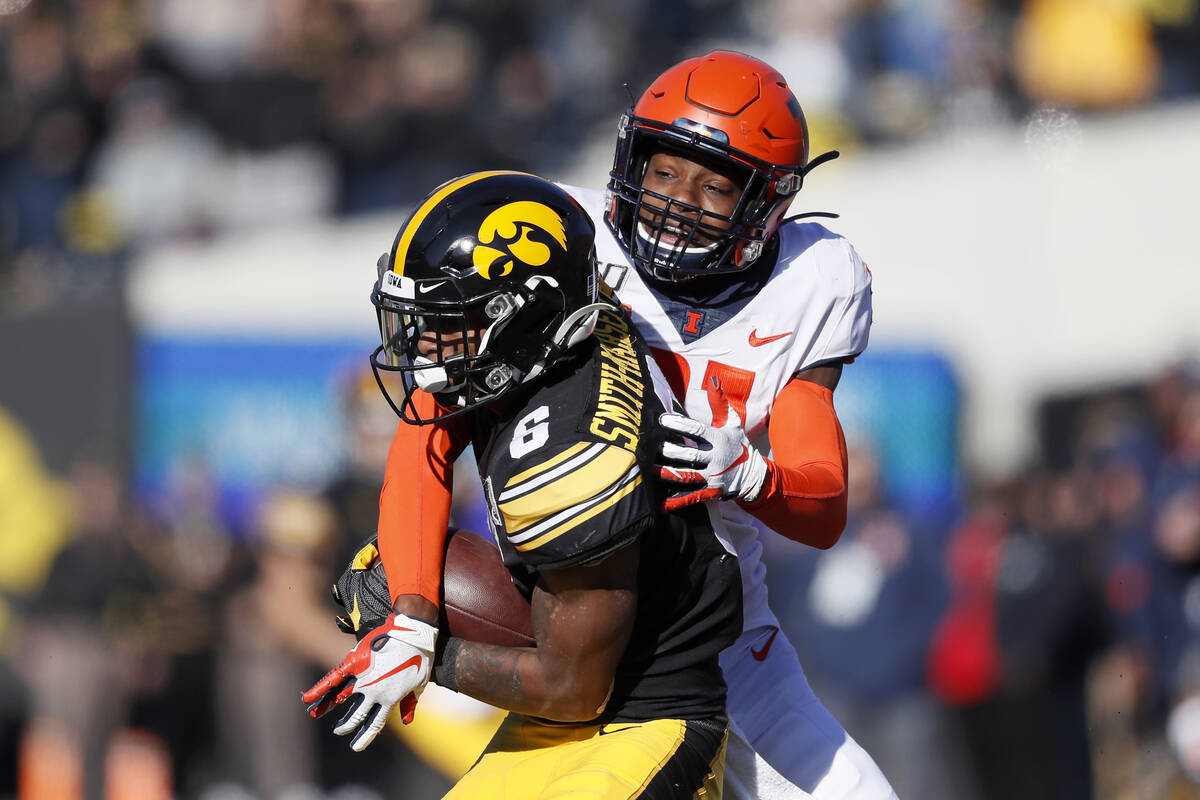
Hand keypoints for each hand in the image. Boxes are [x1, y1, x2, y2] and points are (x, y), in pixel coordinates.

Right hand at [301, 614, 436, 750]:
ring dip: (326, 707)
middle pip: (357, 715)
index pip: (374, 724)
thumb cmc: (420, 658)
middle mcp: (374, 692)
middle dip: (346, 725)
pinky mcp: (355, 663)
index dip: (365, 737)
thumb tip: (406, 722)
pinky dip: (320, 688)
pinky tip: (308, 697)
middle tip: (339, 730)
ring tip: (314, 714)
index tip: (356, 747)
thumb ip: (409, 704)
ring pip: (341, 698)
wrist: (414, 634)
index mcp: (389, 699)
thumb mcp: (419, 685)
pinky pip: (334, 677)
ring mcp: (364, 678)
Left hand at [657, 410, 766, 510]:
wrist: (754, 476)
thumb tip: (714, 381)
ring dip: (668, 474)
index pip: (696, 430)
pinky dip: (676, 501)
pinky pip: (691, 497)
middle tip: (653, 446)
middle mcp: (715, 459)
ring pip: (687, 476)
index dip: (679, 424)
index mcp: (718, 440)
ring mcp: (712, 478)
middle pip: (689, 455)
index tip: (662, 419)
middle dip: (671, 451)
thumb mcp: (733, 424)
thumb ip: (720, 404)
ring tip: (650, 470)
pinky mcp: (710, 493)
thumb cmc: (738, 446)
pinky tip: (662, 503)